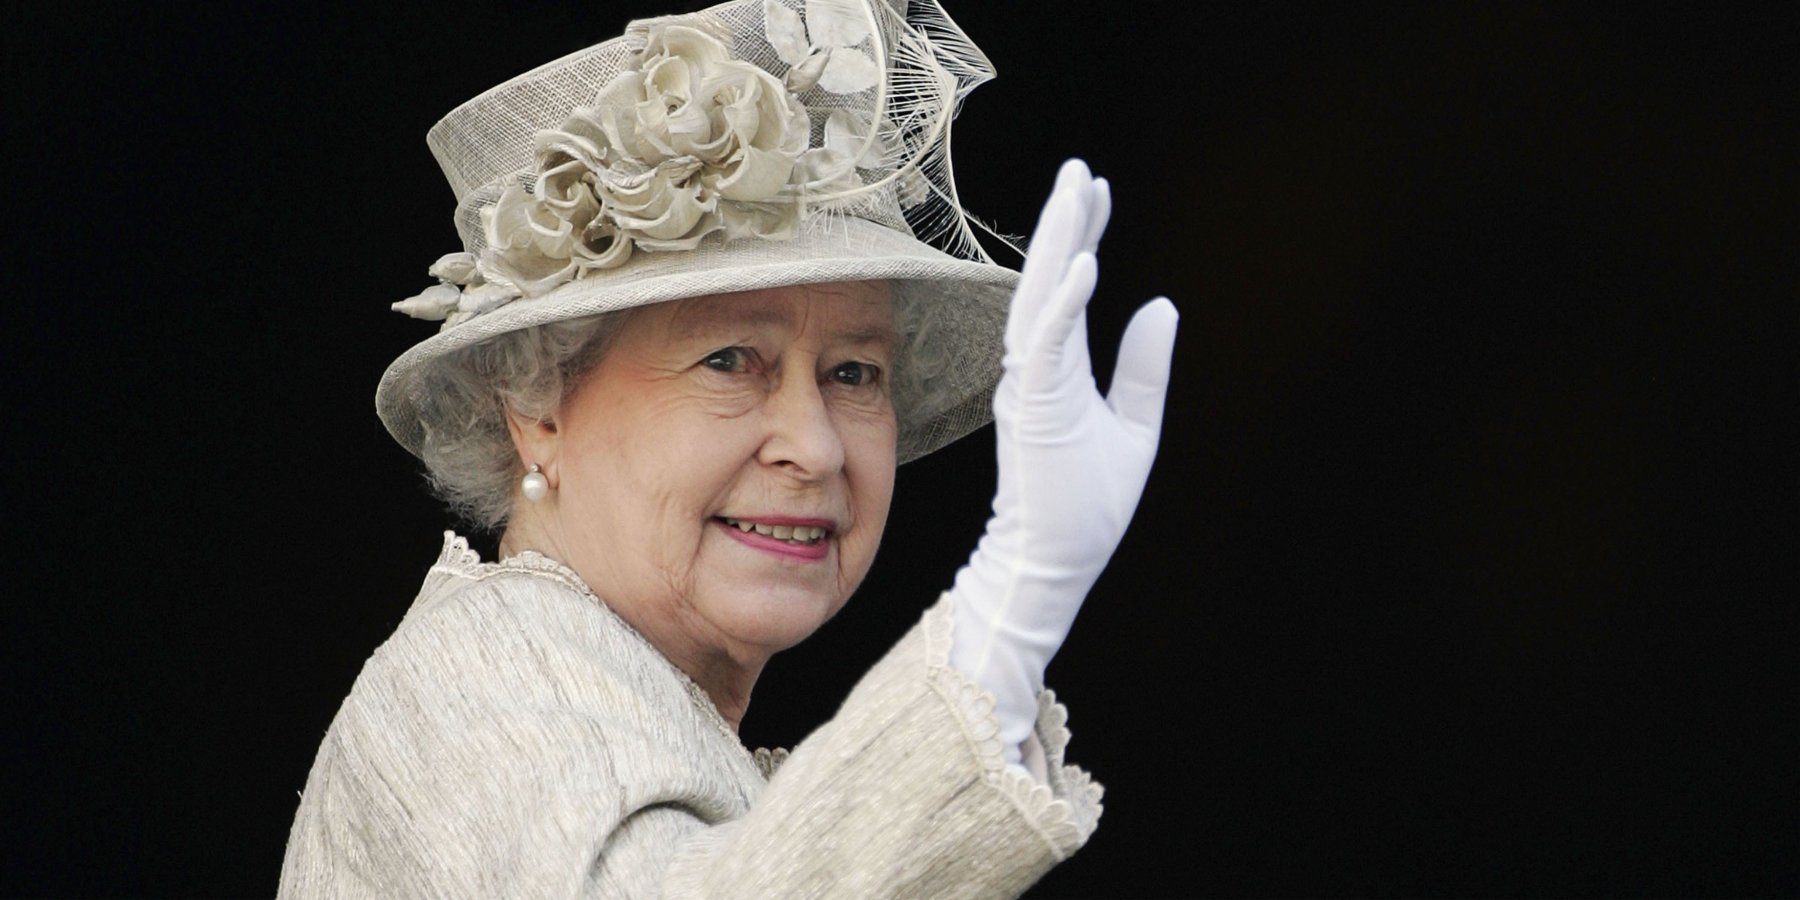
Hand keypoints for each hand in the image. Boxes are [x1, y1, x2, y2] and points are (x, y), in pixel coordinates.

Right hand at [948, 159, 1179, 763]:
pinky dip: (1065, 302)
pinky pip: (1047, 343)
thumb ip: (1144, 368)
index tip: (1094, 190)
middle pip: (1048, 280)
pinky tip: (1085, 263)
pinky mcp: (1035, 408)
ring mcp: (1031, 387)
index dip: (1080, 237)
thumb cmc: (1085, 507)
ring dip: (1058, 244)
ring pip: (1040, 298)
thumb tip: (1162, 305)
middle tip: (1078, 169)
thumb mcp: (1135, 427)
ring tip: (1075, 192)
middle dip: (1064, 222)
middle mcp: (1037, 370)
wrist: (1054, 566)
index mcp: (1057, 372)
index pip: (1067, 289)